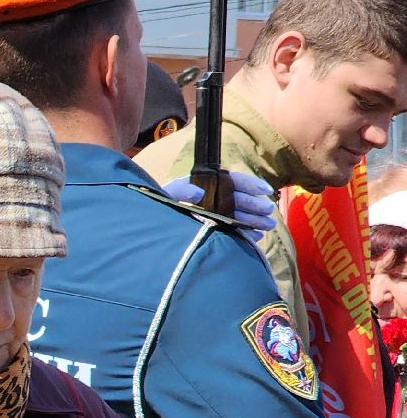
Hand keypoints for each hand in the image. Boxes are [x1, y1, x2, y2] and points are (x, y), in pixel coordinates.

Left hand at [160, 169, 277, 240]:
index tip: (265, 191)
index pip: (232, 180)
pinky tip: (255, 236)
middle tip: (268, 214)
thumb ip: (180, 191)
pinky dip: (244, 233)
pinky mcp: (212, 229)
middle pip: (238, 199)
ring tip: (268, 226)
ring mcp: (213, 214)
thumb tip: (199, 193)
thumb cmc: (157, 206)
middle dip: (255, 206)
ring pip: (238, 215)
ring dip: (254, 220)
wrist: (149, 227)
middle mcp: (211, 198)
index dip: (250, 184)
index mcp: (204, 185)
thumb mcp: (166, 195)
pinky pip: (232, 229)